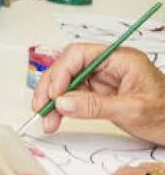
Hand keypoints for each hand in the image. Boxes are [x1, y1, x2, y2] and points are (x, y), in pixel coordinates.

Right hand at [33, 44, 164, 143]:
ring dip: (53, 101)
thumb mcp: (133, 110)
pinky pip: (75, 96)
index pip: (79, 54)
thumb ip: (95, 106)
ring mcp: (104, 80)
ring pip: (68, 83)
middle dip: (52, 87)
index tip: (54, 94)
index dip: (61, 72)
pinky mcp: (101, 94)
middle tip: (42, 107)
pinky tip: (56, 118)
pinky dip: (63, 108)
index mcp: (120, 59)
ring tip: (48, 119)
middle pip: (68, 67)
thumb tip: (63, 102)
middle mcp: (109, 66)